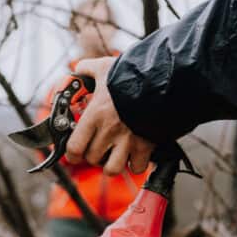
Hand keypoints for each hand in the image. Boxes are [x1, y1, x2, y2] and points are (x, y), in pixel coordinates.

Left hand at [65, 56, 154, 175]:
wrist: (163, 80)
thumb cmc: (133, 74)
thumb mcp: (104, 67)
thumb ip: (87, 69)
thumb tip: (79, 68)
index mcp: (95, 115)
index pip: (74, 148)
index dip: (72, 154)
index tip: (74, 154)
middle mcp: (109, 132)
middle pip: (92, 159)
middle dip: (93, 155)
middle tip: (98, 146)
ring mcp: (128, 141)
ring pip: (112, 169)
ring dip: (111, 164)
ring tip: (114, 154)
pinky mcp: (146, 146)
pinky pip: (137, 168)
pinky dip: (135, 164)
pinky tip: (134, 154)